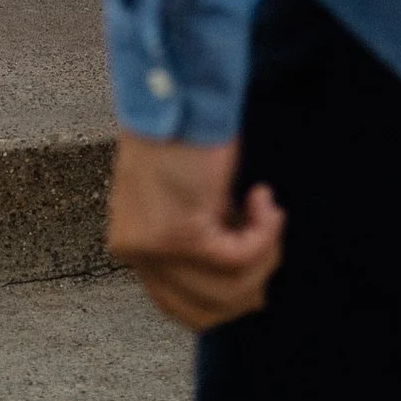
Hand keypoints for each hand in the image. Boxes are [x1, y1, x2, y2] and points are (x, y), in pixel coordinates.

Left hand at [107, 131, 284, 330]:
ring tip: (265, 211)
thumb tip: (247, 289)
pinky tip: (262, 200)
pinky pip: (239, 258)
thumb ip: (201, 242)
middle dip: (252, 282)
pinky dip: (264, 232)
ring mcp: (153, 247)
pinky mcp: (179, 234)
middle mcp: (134, 252)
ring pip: (230, 289)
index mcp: (132, 245)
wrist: (174, 89)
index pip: (178, 307)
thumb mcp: (188, 201)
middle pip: (208, 311)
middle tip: (267, 237)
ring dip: (263, 254)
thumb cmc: (186, 133)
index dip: (225, 299)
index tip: (253, 269)